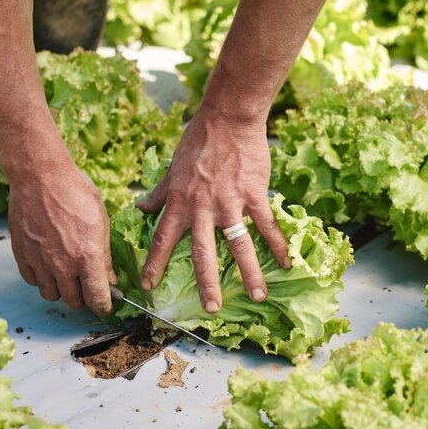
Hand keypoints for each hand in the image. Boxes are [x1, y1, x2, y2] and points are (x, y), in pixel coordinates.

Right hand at [7, 154, 116, 315]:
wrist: (40, 176)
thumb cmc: (75, 193)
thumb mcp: (101, 222)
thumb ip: (104, 256)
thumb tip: (109, 279)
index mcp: (87, 257)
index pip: (97, 298)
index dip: (104, 306)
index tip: (106, 306)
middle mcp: (62, 265)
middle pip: (73, 301)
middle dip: (84, 298)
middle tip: (87, 287)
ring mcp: (39, 262)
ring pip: (51, 295)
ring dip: (61, 291)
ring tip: (67, 276)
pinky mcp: (22, 255)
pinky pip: (32, 281)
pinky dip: (41, 279)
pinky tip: (48, 265)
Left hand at [136, 109, 289, 312]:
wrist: (228, 118)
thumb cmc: (198, 141)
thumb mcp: (172, 168)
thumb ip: (159, 192)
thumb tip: (141, 207)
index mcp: (180, 202)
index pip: (162, 239)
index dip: (154, 264)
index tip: (148, 286)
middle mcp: (203, 208)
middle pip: (204, 254)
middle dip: (207, 285)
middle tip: (211, 309)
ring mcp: (230, 203)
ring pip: (240, 246)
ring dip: (250, 274)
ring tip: (258, 295)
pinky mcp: (254, 195)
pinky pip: (267, 226)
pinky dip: (277, 245)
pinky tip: (286, 263)